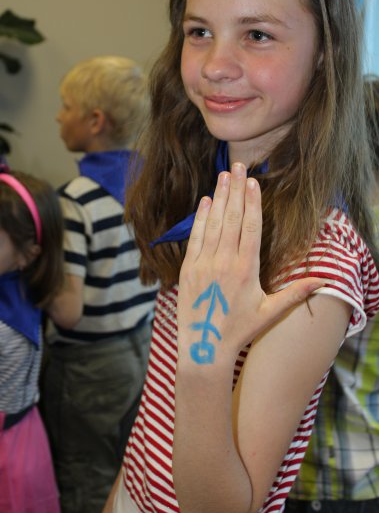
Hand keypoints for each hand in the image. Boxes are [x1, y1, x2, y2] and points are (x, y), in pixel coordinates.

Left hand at [177, 163, 322, 364]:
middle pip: (232, 218)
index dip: (252, 202)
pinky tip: (206, 201)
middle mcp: (225, 262)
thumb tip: (324, 280)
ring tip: (224, 175)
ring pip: (213, 223)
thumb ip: (296, 293)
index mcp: (246, 269)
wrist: (203, 347)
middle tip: (238, 166)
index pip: (251, 227)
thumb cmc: (240, 330)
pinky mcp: (188, 268)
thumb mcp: (271, 312)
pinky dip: (200, 217)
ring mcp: (204, 263)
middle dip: (236, 190)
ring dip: (219, 197)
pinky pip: (196, 237)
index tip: (253, 181)